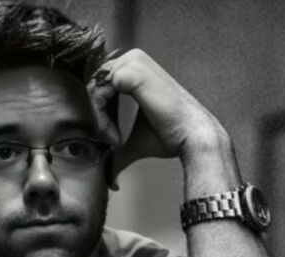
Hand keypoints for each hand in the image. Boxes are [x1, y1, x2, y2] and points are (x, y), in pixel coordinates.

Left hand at [87, 48, 228, 174]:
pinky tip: (116, 135)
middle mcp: (133, 59)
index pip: (99, 85)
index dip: (99, 114)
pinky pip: (99, 90)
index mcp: (135, 69)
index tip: (112, 138)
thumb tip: (102, 168)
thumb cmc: (169, 135)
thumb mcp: (133, 135)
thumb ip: (113, 141)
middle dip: (97, 116)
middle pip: (94, 85)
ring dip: (99, 118)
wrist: (191, 135)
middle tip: (112, 140)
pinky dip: (101, 117)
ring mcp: (133, 62)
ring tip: (115, 139)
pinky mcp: (133, 72)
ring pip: (95, 88)